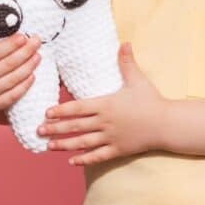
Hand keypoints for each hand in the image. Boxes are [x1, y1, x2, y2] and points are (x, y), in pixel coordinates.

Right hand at [0, 28, 40, 120]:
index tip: (24, 36)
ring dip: (29, 66)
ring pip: (14, 79)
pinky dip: (25, 85)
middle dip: (26, 51)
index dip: (12, 44)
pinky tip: (33, 75)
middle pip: (9, 64)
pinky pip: (14, 95)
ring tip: (38, 55)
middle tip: (37, 41)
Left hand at [38, 43, 164, 165]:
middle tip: (38, 131)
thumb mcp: (137, 79)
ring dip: (64, 144)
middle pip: (75, 126)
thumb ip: (127, 62)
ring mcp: (110, 137)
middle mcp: (105, 122)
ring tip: (49, 146)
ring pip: (82, 142)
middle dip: (55, 129)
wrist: (166, 123)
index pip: (78, 108)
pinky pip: (97, 156)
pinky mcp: (118, 150)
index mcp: (106, 104)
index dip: (61, 110)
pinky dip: (84, 159)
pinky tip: (71, 161)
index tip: (47, 113)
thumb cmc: (151, 100)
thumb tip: (125, 43)